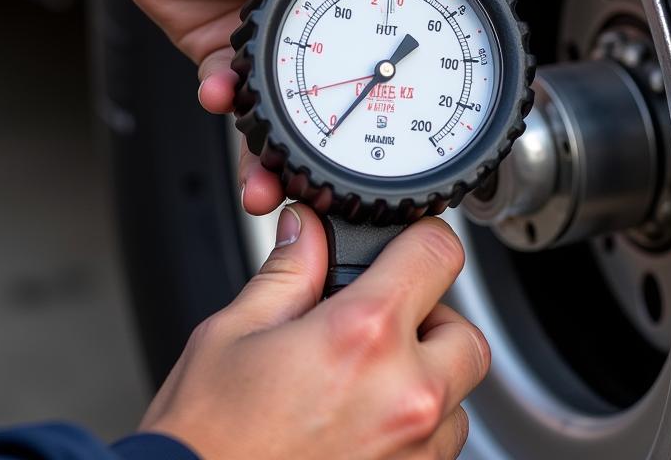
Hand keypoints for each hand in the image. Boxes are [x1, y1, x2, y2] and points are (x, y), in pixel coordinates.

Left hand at [120, 0, 443, 214]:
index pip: (377, 32)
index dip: (388, 76)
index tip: (395, 116)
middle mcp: (307, 18)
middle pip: (335, 86)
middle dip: (332, 137)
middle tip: (327, 175)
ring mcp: (266, 43)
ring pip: (283, 108)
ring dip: (275, 147)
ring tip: (270, 175)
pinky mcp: (223, 58)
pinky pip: (231, 99)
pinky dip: (228, 112)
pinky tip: (220, 101)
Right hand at [141, 206, 488, 459]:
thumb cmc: (205, 441)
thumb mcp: (234, 333)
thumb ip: (289, 272)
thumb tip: (309, 232)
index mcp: (363, 335)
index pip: (439, 254)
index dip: (422, 240)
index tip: (407, 249)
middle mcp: (405, 395)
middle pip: (465, 333)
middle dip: (428, 322)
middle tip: (376, 327)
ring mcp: (414, 454)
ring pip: (456, 396)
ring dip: (423, 380)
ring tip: (361, 385)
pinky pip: (439, 447)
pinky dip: (414, 430)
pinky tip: (360, 425)